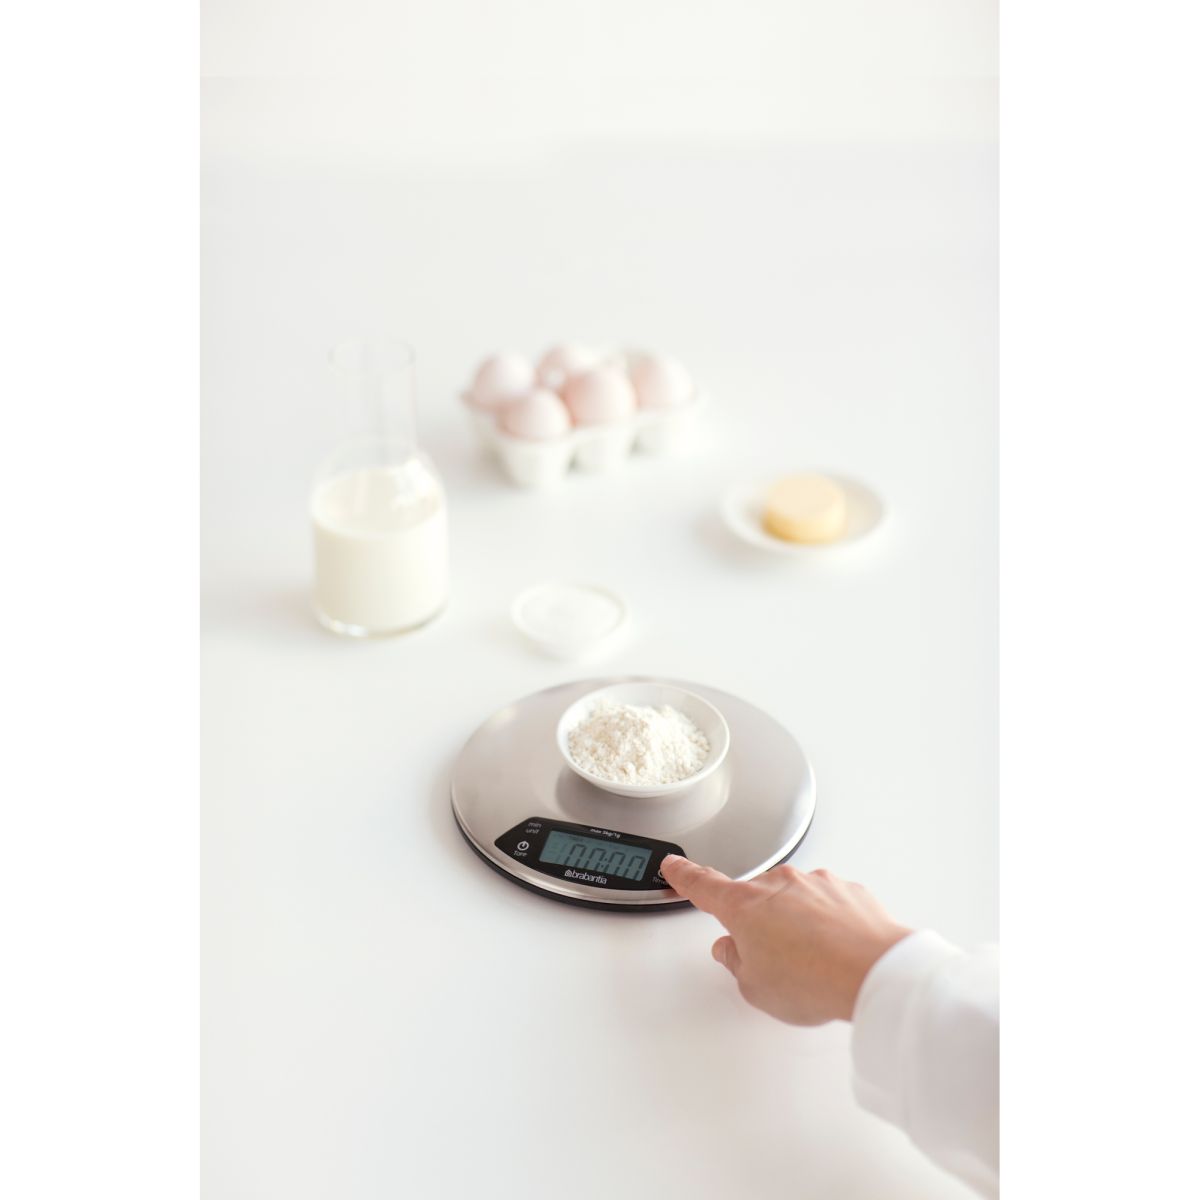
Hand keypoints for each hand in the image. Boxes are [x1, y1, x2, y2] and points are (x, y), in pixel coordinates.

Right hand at [660, 856, 911, 1025]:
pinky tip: (838, 955)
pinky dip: (829, 926)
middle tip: (775, 964)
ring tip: (813, 966)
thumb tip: (733, 950)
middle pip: (755, 901)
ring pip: (794, 903)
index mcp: (744, 905)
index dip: (684, 876)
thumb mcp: (755, 987)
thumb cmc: (813, 979)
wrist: (876, 972)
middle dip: (760, 927)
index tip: (674, 866)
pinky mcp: (847, 890)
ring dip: (797, 926)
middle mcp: (778, 883)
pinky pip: (828, 907)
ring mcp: (815, 883)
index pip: (703, 885)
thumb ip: (737, 964)